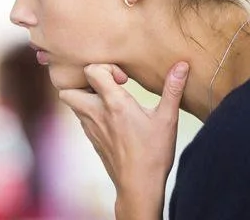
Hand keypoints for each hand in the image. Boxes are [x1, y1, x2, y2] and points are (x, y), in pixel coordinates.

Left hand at [59, 62, 188, 219]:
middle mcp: (96, 113)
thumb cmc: (154, 152)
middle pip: (68, 89)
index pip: (91, 70)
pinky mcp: (90, 137)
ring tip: (107, 98)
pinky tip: (109, 116)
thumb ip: (172, 89)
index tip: (123, 79)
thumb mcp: (167, 118)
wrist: (138, 184)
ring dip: (85, 96)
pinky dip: (89, 110)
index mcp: (114, 103)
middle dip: (83, 82)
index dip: (106, 68)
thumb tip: (181, 65)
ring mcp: (90, 126)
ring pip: (72, 103)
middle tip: (105, 86)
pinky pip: (80, 117)